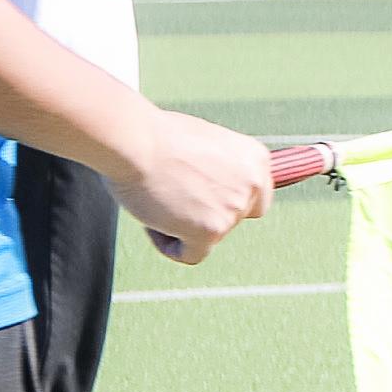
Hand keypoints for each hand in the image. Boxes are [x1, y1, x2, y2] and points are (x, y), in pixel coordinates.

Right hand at [107, 109, 277, 263]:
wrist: (135, 140)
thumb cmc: (156, 136)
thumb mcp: (206, 143)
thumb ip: (220, 167)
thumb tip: (213, 188)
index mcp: (255, 158)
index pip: (255, 196)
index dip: (225, 200)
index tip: (201, 198)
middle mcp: (253, 184)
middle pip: (236, 219)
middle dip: (208, 215)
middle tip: (177, 199)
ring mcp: (234, 209)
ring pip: (211, 236)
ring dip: (184, 225)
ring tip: (158, 200)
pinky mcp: (212, 230)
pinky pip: (191, 255)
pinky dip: (169, 246)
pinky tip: (153, 222)